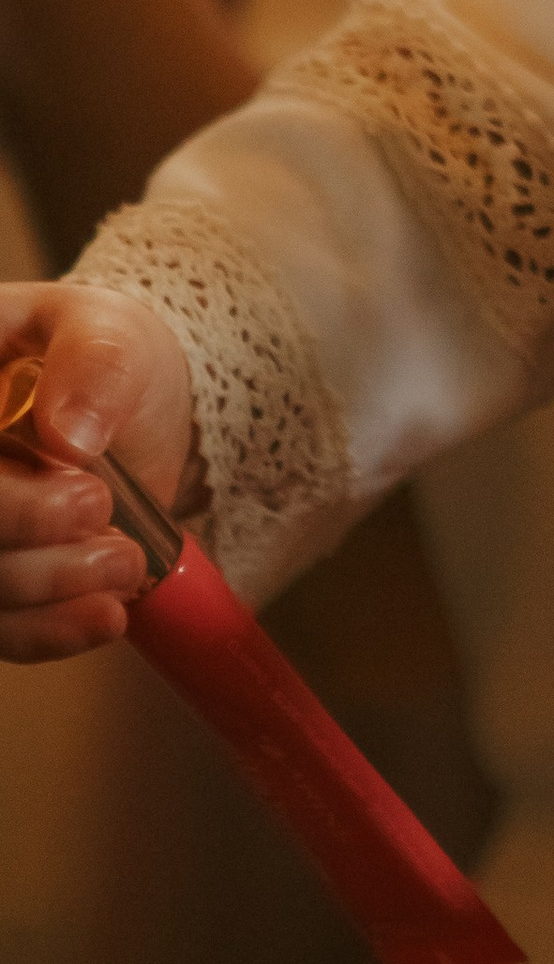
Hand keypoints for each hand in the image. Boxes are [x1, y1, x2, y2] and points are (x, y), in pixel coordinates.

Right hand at [0, 280, 194, 659]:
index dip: (10, 500)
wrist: (131, 409)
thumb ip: (94, 364)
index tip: (85, 489)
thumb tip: (68, 435)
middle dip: (28, 531)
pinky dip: (48, 630)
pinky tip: (105, 615)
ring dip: (48, 586)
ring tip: (125, 561)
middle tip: (103, 511)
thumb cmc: (104, 354)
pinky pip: (0, 628)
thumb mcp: (108, 333)